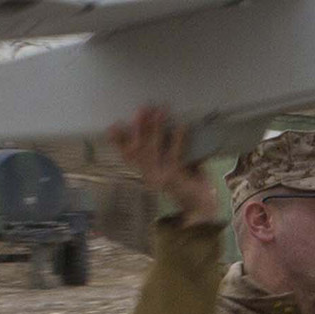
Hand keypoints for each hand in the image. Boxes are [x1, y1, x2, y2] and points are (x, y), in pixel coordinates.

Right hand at [109, 106, 220, 224]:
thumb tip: (160, 121)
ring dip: (156, 129)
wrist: (202, 204)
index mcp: (146, 173)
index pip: (128, 156)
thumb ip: (163, 149)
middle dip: (140, 127)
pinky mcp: (176, 176)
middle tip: (142, 109)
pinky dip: (178, 139)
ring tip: (159, 111)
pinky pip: (176, 154)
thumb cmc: (188, 180)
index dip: (119, 142)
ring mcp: (162, 177)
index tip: (112, 127)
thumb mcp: (172, 164)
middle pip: (139, 149)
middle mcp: (150, 176)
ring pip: (153, 150)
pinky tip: (181, 125)